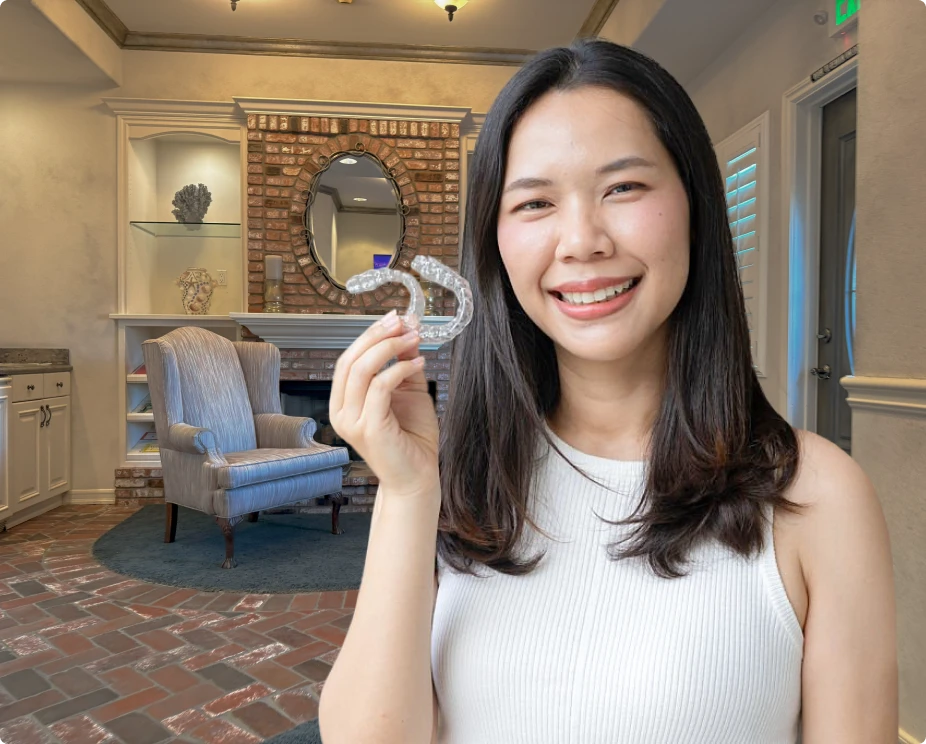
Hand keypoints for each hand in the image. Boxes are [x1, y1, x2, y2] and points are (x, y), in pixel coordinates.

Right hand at [329, 310, 439, 497]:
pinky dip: (400, 369)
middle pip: (351, 360)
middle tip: (403, 322)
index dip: (369, 335)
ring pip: (362, 371)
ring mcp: (352, 422)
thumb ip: (404, 363)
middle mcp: (341, 412)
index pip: (348, 359)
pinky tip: (420, 362)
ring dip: (390, 348)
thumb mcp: (408, 391)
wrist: (417, 477)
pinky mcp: (369, 430)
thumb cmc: (411, 438)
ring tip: (414, 338)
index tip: (395, 318)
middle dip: (377, 336)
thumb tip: (408, 330)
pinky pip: (380, 388)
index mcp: (343, 402)